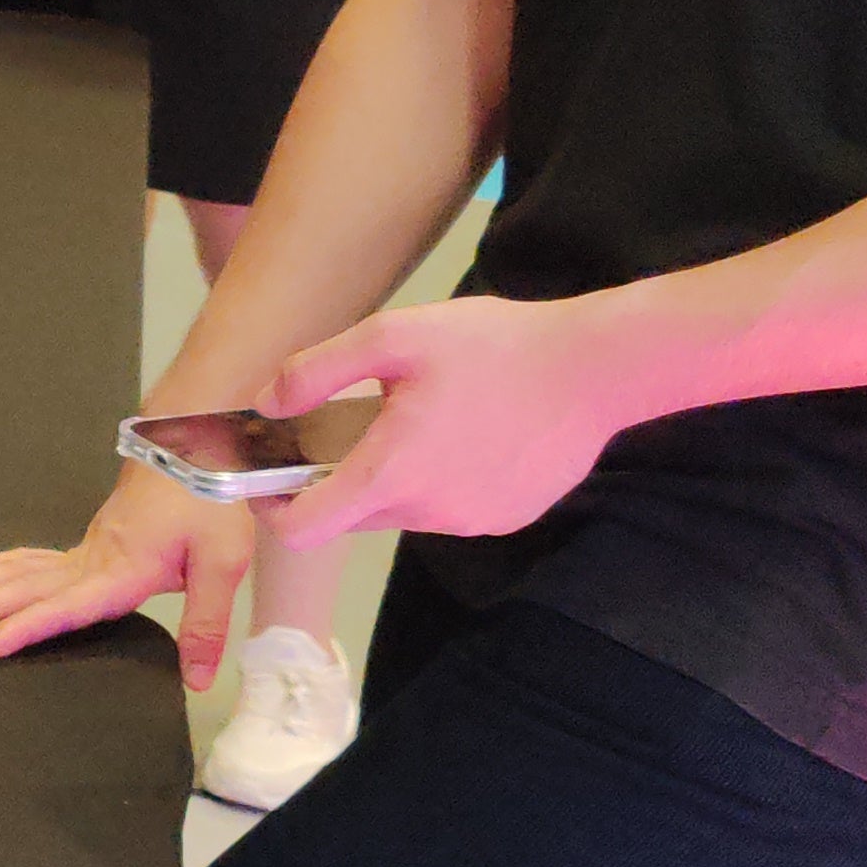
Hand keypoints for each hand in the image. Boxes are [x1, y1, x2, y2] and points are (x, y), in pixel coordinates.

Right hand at [0, 458, 254, 686]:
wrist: (194, 450)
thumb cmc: (209, 504)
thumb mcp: (224, 565)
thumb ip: (206, 624)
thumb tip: (197, 680)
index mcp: (123, 570)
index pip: (66, 606)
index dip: (26, 627)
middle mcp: (91, 560)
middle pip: (24, 588)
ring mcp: (81, 550)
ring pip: (16, 571)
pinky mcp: (82, 545)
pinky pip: (25, 558)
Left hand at [260, 295, 640, 550]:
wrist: (598, 367)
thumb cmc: (494, 346)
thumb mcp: (392, 336)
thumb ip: (316, 371)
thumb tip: (268, 404)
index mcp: (392, 473)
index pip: (304, 530)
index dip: (274, 511)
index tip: (271, 481)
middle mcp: (430, 512)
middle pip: (352, 516)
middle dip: (338, 481)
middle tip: (351, 427)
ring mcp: (473, 522)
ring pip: (403, 511)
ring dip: (393, 478)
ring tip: (422, 420)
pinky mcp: (508, 518)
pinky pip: (451, 510)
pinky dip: (441, 482)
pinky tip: (467, 435)